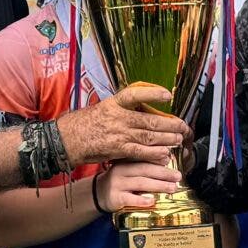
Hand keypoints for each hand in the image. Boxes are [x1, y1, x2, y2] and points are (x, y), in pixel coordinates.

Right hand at [61, 83, 188, 167]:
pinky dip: (154, 153)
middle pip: (150, 120)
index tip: (167, 95)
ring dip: (166, 139)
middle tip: (182, 126)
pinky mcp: (117, 149)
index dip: (153, 93)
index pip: (136, 94)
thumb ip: (121, 110)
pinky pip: (140, 152)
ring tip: (178, 139)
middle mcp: (117, 117)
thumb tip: (141, 110)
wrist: (65, 140)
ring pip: (148, 136)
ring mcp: (118, 134)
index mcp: (113, 103)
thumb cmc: (82, 124)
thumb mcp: (101, 109)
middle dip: (169, 124)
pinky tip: (165, 154)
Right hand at [95, 160, 181, 215]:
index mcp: (126, 162)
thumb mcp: (128, 170)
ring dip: (158, 186)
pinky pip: (130, 199)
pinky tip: (151, 201)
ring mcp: (117, 184)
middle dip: (163, 173)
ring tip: (171, 188)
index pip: (144, 159)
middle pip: (145, 170)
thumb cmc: (119, 182)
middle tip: (177, 177)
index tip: (172, 161)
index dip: (159, 160)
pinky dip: (141, 200)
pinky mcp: (115, 198)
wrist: (98, 194)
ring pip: (140, 183)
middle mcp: (121, 171)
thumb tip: (166, 162)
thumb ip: (143, 167)